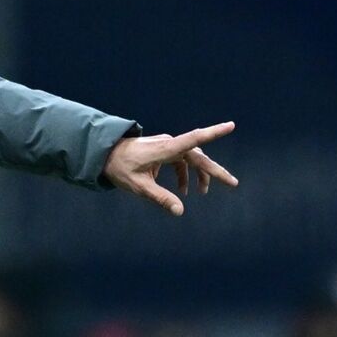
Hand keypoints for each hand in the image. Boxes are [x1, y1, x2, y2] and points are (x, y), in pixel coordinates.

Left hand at [103, 121, 237, 215]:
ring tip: (202, 192)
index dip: (213, 132)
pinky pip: (181, 161)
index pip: (193, 139)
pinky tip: (183, 191)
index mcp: (165, 149)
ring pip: (191, 159)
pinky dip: (185, 174)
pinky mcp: (163, 151)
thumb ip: (160, 198)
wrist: (103, 155)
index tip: (231, 126)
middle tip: (233, 184)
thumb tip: (180, 211)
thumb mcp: (139, 186)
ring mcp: (166, 146)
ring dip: (199, 175)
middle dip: (215, 171)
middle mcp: (168, 144)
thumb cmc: (119, 168)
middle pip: (198, 156)